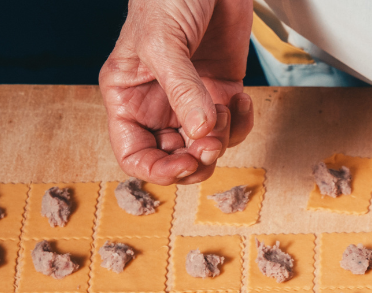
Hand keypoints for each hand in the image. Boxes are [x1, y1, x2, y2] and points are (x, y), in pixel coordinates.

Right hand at [99, 0, 254, 184]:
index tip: (182, 165)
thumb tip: (200, 132)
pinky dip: (241, 123)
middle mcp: (157, 106)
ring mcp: (191, 101)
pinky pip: (232, 128)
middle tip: (210, 145)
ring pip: (203, 148)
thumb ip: (181, 90)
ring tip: (225, 109)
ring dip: (220, 140)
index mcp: (129, 98)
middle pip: (172, 159)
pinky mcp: (221, 91)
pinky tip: (241, 98)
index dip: (156, 171)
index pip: (134, 155)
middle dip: (193, 160)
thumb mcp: (164, 42)